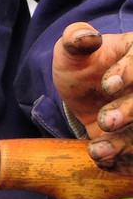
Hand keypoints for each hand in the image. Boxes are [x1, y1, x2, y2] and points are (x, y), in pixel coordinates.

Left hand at [53, 22, 132, 172]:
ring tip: (98, 151)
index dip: (128, 73)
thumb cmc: (81, 66)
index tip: (107, 85)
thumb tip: (87, 36)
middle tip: (106, 121)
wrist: (85, 94)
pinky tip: (105, 162)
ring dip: (127, 144)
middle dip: (130, 112)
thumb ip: (75, 39)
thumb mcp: (71, 52)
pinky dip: (127, 163)